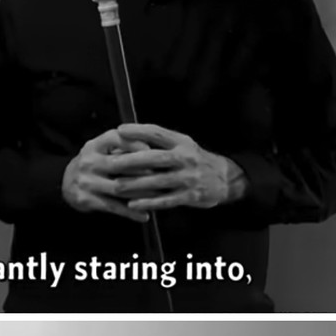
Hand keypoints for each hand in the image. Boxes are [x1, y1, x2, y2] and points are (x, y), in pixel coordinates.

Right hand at [62, 130, 152, 220]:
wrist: (65, 183)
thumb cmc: (92, 164)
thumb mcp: (100, 149)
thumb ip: (121, 147)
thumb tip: (151, 147)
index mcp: (94, 146)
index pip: (115, 138)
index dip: (135, 143)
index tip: (152, 149)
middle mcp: (89, 161)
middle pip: (119, 164)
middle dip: (143, 169)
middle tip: (163, 173)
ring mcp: (87, 181)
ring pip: (119, 187)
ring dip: (141, 192)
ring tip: (160, 196)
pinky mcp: (87, 199)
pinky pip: (113, 206)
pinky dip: (130, 212)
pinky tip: (144, 216)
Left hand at [103, 123, 247, 211]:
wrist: (225, 179)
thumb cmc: (195, 160)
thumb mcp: (183, 145)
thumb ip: (160, 142)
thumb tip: (128, 138)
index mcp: (182, 142)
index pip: (158, 133)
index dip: (138, 131)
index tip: (120, 130)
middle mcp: (185, 158)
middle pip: (155, 158)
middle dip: (131, 160)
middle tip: (111, 163)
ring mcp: (188, 178)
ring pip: (157, 181)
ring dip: (135, 184)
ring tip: (116, 186)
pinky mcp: (190, 196)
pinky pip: (165, 200)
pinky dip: (148, 202)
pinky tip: (132, 204)